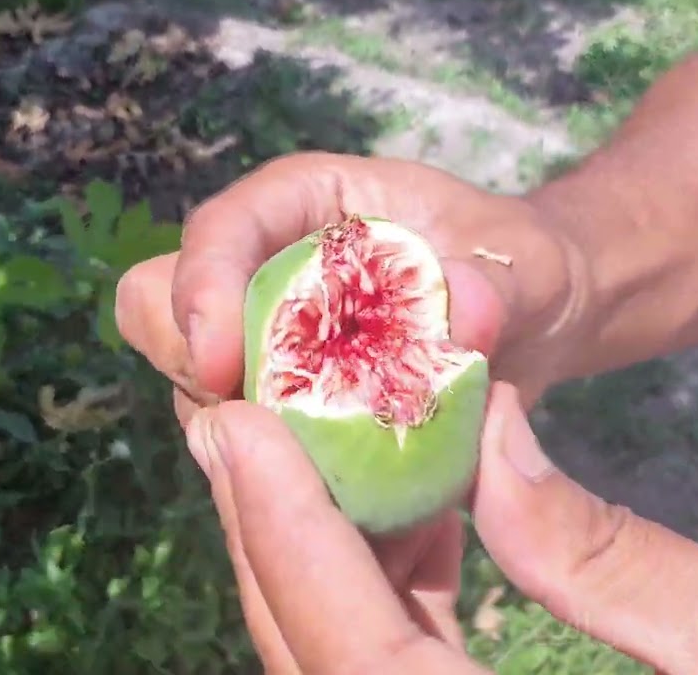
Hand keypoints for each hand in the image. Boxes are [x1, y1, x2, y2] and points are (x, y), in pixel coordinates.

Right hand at [114, 152, 579, 426]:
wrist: (535, 324)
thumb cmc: (522, 267)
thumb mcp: (526, 266)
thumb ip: (498, 286)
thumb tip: (464, 313)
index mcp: (306, 203)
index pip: (222, 229)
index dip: (203, 289)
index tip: (222, 365)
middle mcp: (263, 266)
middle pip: (162, 302)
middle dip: (190, 361)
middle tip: (257, 417)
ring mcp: (259, 337)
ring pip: (187, 380)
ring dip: (229, 425)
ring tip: (317, 463)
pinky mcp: (275, 398)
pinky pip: (234, 436)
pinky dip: (265, 468)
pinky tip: (336, 493)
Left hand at [188, 385, 697, 674]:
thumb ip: (613, 560)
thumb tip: (488, 442)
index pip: (364, 665)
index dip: (290, 544)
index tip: (237, 432)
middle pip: (329, 671)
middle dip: (271, 547)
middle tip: (231, 427)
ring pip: (352, 673)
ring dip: (311, 568)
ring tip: (278, 453)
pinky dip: (378, 600)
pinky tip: (386, 523)